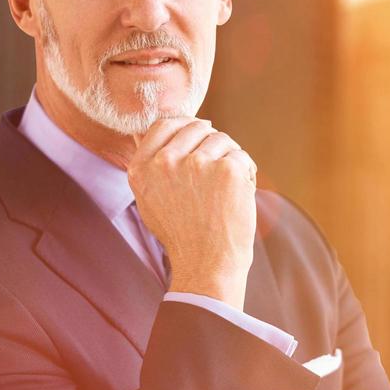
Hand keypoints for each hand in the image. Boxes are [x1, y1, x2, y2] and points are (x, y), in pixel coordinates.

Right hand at [128, 117, 256, 307]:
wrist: (206, 264)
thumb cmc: (183, 235)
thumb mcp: (150, 199)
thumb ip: (153, 165)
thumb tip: (171, 128)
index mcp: (141, 169)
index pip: (164, 125)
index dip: (186, 125)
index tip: (200, 134)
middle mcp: (165, 162)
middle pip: (197, 128)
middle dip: (212, 145)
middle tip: (218, 174)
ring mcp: (196, 163)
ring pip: (222, 140)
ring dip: (230, 159)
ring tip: (227, 190)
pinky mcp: (226, 169)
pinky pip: (241, 157)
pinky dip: (247, 174)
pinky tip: (240, 194)